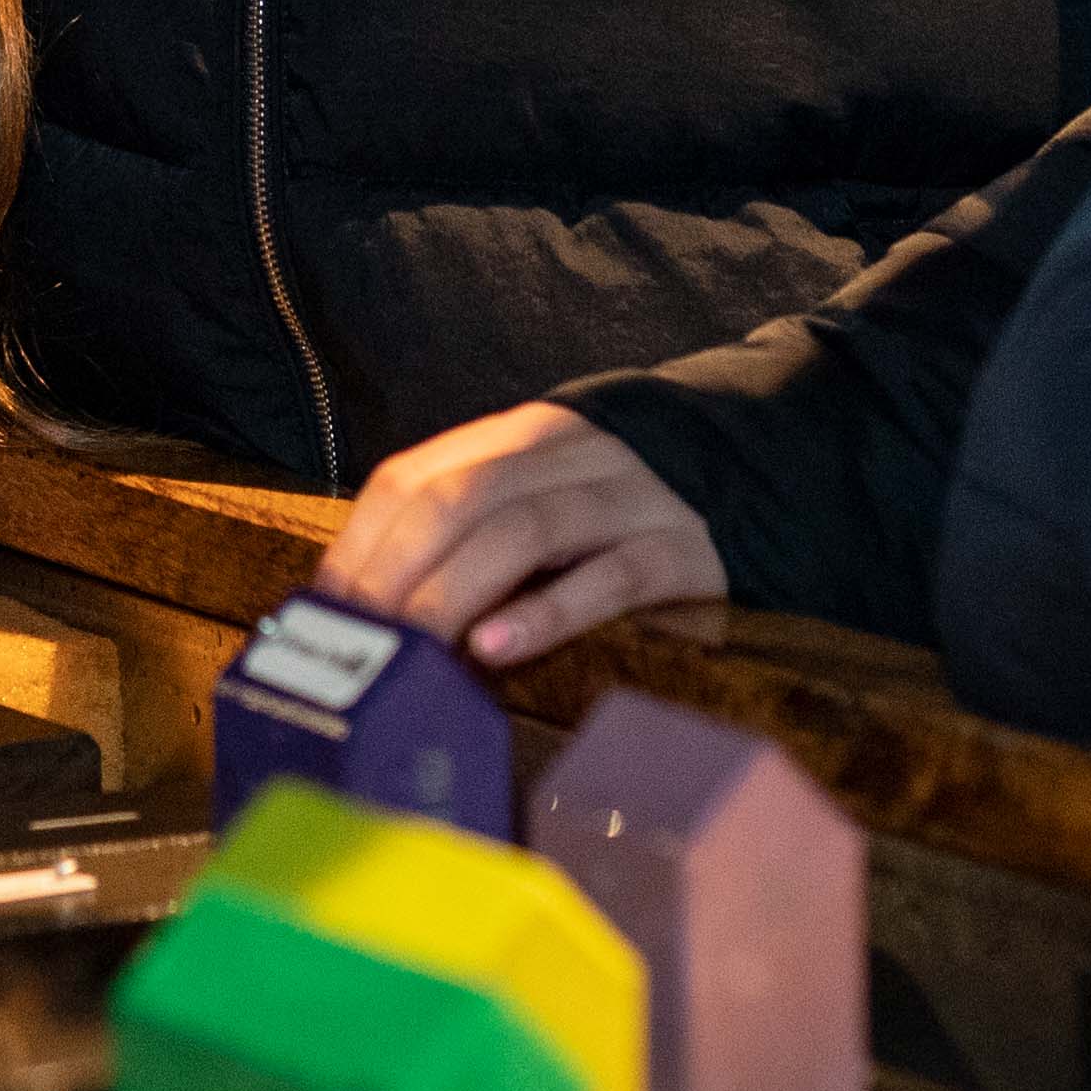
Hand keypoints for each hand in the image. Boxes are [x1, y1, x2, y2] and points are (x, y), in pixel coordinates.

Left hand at [322, 402, 724, 669]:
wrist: (766, 479)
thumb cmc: (623, 519)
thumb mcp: (545, 503)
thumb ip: (474, 534)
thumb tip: (373, 611)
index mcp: (520, 438)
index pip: (415, 476)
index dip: (361, 541)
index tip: (324, 609)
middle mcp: (572, 454)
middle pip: (459, 500)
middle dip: (395, 573)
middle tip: (358, 644)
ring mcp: (632, 499)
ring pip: (523, 530)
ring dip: (453, 594)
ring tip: (412, 652)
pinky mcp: (686, 552)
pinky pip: (610, 576)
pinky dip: (547, 613)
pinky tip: (497, 649)